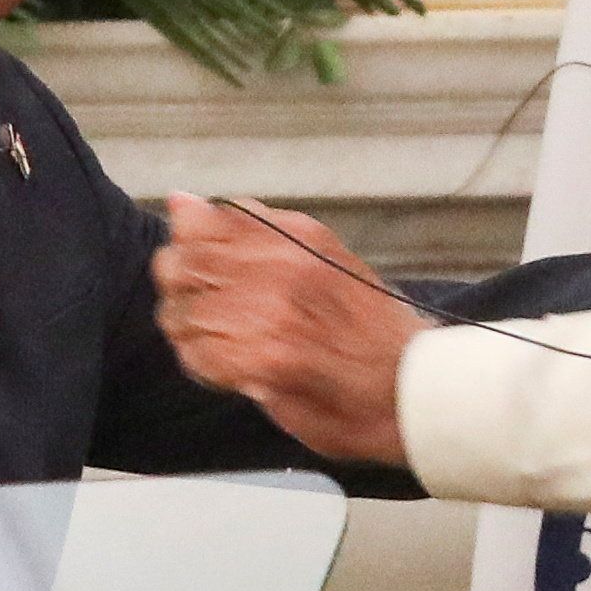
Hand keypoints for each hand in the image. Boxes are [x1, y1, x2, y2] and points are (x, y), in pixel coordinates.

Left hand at [154, 195, 427, 465]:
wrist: (409, 390)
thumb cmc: (365, 329)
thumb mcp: (318, 258)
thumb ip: (250, 228)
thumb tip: (181, 200)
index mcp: (296, 234)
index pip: (199, 224)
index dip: (188, 253)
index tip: (206, 277)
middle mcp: (283, 264)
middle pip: (182, 266)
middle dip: (183, 294)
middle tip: (213, 318)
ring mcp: (273, 313)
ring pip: (181, 314)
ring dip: (194, 336)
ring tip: (229, 347)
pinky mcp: (265, 361)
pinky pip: (198, 356)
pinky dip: (206, 368)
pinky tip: (235, 372)